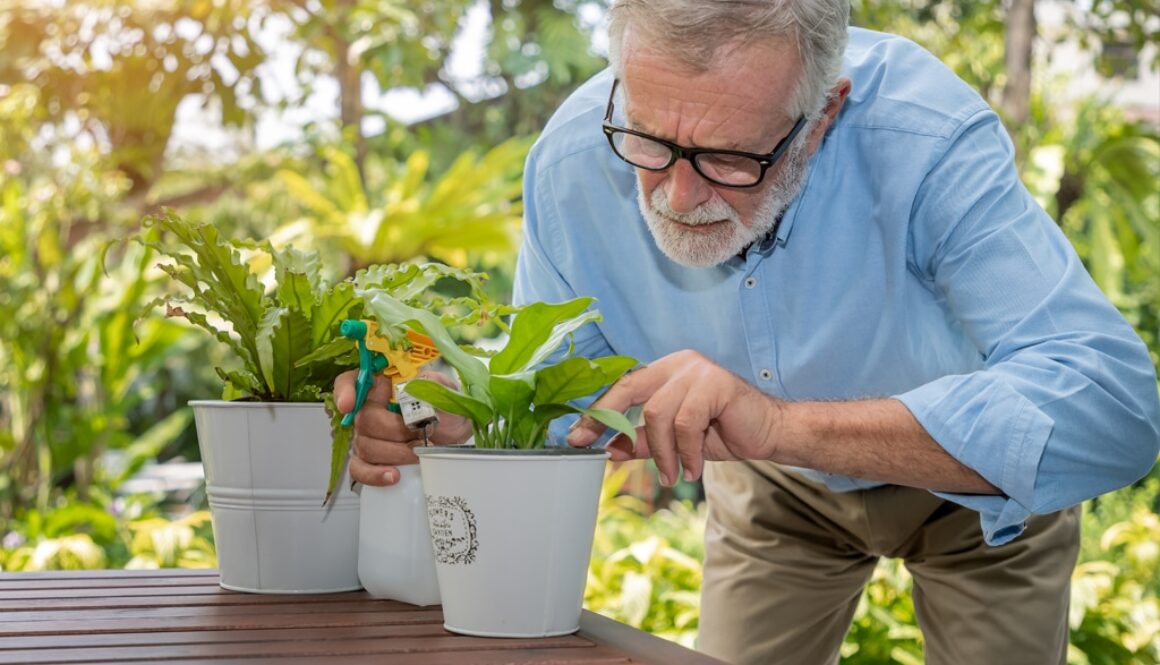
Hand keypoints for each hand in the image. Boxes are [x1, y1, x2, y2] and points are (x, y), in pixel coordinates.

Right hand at [333, 370, 471, 485]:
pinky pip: (360, 470)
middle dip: (395, 430)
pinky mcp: (371, 461)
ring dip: (395, 453)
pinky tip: (393, 476)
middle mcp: (369, 409)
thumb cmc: (445, 410)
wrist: (455, 437)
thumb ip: (434, 383)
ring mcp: (366, 436)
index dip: (345, 391)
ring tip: (419, 453)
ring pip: (365, 446)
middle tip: (420, 433)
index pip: (351, 381)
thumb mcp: (446, 391)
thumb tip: (421, 382)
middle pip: (363, 420)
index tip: (349, 405)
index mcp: (382, 385)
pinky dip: (375, 475)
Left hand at [565, 350, 782, 485]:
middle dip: (609, 422)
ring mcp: (697, 370)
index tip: (577, 438)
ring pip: (658, 413)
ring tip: (674, 474)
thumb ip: (642, 441)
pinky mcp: (715, 383)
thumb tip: (607, 449)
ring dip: (663, 453)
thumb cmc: (723, 432)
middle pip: (630, 389)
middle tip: (600, 452)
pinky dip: (686, 451)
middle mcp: (678, 364)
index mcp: (665, 371)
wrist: (770, 432)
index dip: (598, 413)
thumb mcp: (674, 441)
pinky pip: (685, 422)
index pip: (621, 387)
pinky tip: (693, 467)